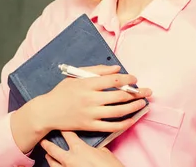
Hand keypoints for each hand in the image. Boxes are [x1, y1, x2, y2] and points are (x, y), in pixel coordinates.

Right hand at [35, 64, 150, 133]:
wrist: (48, 111)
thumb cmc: (62, 92)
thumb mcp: (76, 76)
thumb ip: (96, 70)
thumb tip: (116, 68)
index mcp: (86, 84)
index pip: (112, 80)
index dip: (127, 79)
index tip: (134, 79)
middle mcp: (90, 99)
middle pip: (119, 96)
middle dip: (136, 93)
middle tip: (147, 91)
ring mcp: (90, 114)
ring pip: (118, 111)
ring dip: (133, 107)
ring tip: (143, 103)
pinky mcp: (90, 125)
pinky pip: (111, 126)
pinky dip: (124, 123)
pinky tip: (132, 119)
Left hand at [41, 131, 123, 166]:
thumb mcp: (105, 153)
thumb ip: (95, 146)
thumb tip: (92, 144)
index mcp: (79, 149)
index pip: (67, 133)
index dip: (62, 127)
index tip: (59, 122)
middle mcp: (70, 159)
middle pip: (52, 149)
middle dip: (46, 143)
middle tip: (42, 139)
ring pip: (52, 163)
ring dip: (49, 158)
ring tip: (48, 154)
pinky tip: (56, 166)